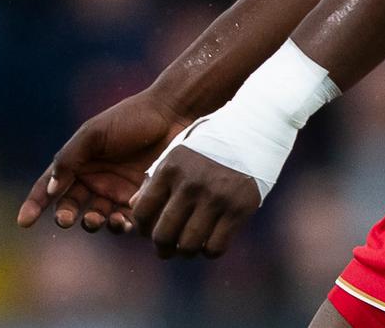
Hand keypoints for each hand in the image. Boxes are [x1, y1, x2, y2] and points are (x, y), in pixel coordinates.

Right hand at [17, 89, 188, 235]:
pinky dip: (120, 225)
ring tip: (96, 220)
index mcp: (78, 160)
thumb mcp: (94, 133)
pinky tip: (123, 220)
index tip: (23, 222)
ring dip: (92, 223)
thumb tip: (50, 188)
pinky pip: (124, 221)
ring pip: (96, 217)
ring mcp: (116, 191)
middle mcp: (94, 178)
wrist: (172, 116)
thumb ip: (70, 158)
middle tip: (66, 219)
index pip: (49, 185)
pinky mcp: (138, 200)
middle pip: (71, 205)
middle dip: (65, 215)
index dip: (35, 204)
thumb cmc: (130, 119)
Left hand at [128, 145, 261, 259]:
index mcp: (170, 169)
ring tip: (187, 248)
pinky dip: (209, 251)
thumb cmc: (207, 147)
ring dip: (185, 252)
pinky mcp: (238, 209)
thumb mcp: (177, 154)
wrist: (251, 133)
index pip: (143, 210)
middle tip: (165, 249)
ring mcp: (215, 198)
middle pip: (164, 234)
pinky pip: (216, 247)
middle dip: (161, 247)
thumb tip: (133, 206)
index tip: (148, 231)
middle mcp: (190, 184)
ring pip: (189, 245)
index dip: (142, 227)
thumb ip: (155, 179)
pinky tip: (208, 243)